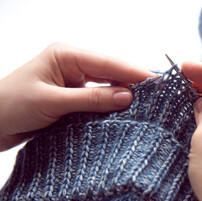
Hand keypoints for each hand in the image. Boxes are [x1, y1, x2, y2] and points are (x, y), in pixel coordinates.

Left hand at [0, 43, 152, 150]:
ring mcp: (72, 81)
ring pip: (105, 86)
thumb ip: (91, 99)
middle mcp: (71, 64)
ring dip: (121, 95)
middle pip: (110, 72)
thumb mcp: (52, 101)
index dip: (133, 71)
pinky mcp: (72, 97)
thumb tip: (127, 96)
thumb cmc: (10, 106)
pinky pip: (97, 99)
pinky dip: (109, 106)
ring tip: (145, 106)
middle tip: (156, 97)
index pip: (107, 62)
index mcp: (65, 55)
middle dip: (131, 83)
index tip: (156, 82)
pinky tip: (123, 113)